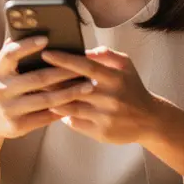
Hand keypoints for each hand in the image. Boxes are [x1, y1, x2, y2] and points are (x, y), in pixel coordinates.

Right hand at [0, 36, 92, 139]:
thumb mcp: (4, 69)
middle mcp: (1, 89)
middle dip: (63, 72)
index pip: (10, 54)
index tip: (46, 39)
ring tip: (87, 86)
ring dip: (70, 92)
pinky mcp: (17, 126)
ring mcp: (8, 109)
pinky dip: (63, 110)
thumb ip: (13, 52)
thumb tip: (24, 27)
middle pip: (37, 78)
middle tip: (83, 67)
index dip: (27, 46)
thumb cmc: (7, 86)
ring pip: (46, 100)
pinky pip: (45, 117)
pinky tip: (78, 104)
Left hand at [41, 47, 158, 144]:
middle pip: (74, 88)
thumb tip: (87, 50)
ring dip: (53, 100)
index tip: (46, 54)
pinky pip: (75, 123)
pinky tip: (56, 109)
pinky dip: (63, 115)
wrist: (149, 120)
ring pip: (70, 107)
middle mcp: (109, 98)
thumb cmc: (132, 88)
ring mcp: (105, 117)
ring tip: (39, 92)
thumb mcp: (126, 66)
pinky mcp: (101, 133)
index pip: (86, 66)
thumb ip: (107, 54)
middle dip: (52, 82)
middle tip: (34, 75)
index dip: (65, 60)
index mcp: (115, 78)